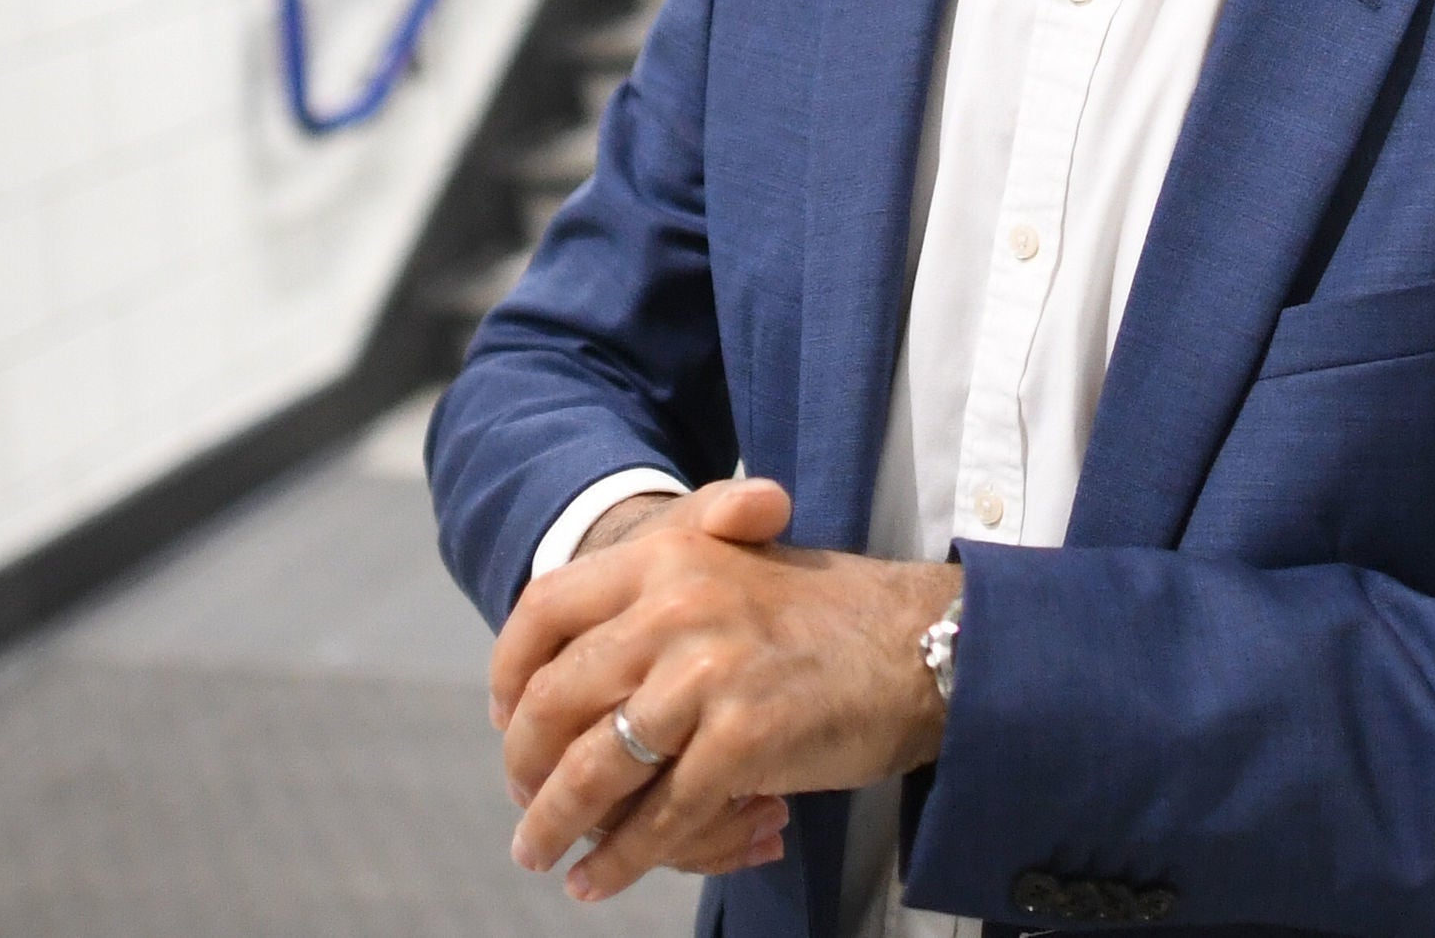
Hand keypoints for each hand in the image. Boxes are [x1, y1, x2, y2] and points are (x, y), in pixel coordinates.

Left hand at [490, 478, 961, 900]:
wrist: (928, 642)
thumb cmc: (832, 614)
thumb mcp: (743, 559)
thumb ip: (664, 584)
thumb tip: (574, 658)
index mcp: (669, 555)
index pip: (545, 609)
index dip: (509, 670)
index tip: (507, 716)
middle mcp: (676, 607)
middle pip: (555, 701)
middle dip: (525, 765)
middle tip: (524, 799)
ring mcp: (708, 675)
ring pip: (594, 770)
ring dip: (554, 825)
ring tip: (541, 854)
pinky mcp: (743, 740)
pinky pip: (658, 817)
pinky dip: (621, 860)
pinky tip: (599, 879)